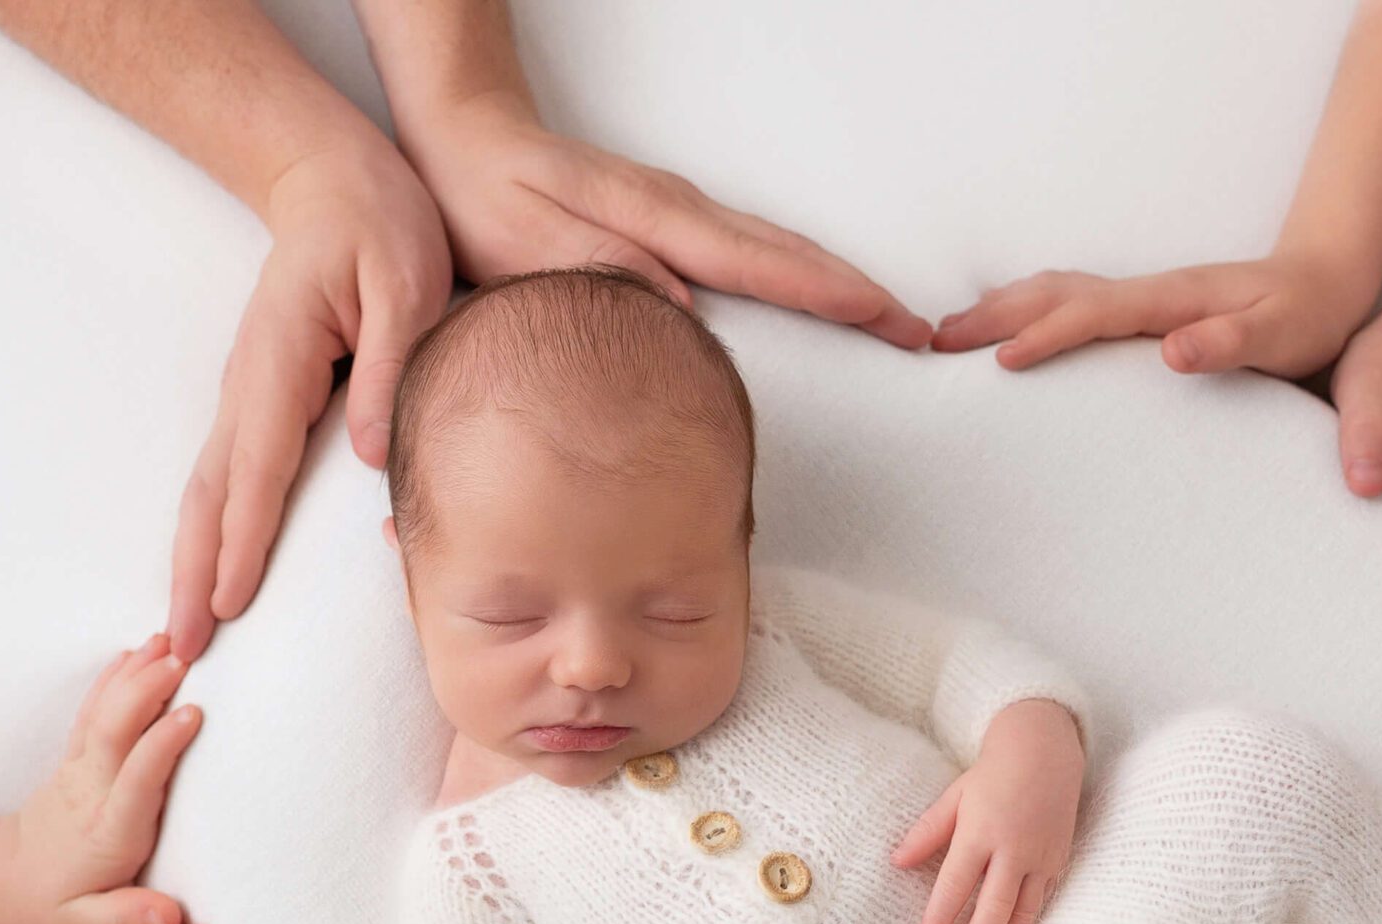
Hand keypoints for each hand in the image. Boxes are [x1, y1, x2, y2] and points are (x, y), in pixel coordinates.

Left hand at [0, 636, 198, 923]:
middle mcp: (91, 793)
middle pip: (116, 730)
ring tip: (167, 639)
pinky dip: (115, 678)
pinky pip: (95, 711)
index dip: (162, 744)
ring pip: (104, 712)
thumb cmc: (46, 911)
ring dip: (134, 673)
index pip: (135, 780)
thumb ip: (125, 921)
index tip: (193, 713)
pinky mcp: (75, 760)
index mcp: (105, 834)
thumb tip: (169, 917)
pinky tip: (135, 653)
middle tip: (184, 657)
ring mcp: (79, 771)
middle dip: (147, 689)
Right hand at [170, 144, 453, 657]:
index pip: (258, 470)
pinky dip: (207, 533)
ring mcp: (243, 394)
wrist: (333, 180)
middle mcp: (248, 386)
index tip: (224, 606)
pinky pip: (224, 479)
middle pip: (209, 496)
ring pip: (206, 492)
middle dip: (191, 576)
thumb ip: (393, 365)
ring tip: (180, 633)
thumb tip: (369, 458)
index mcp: (281, 363)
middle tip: (179, 650)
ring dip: (188, 564)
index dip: (241, 542)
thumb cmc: (379, 227)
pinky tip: (208, 576)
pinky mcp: (256, 401)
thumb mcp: (407, 283)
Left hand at [400, 96, 930, 349]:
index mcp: (654, 220)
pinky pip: (751, 251)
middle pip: (789, 253)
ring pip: (776, 249)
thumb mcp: (526, 247)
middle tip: (917, 330)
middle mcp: (679, 210)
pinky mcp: (669, 222)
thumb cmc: (484, 196)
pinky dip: (797, 274)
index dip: (830, 295)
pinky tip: (813, 293)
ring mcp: (679, 212)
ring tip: (887, 317)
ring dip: (836, 283)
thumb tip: (678, 308)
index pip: (761, 263)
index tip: (887, 319)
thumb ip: (602, 276)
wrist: (465, 135)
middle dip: (858, 293)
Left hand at [890, 698, 1083, 923]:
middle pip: (993, 908)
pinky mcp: (1058, 862)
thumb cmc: (993, 773)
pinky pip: (1041, 904)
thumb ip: (926, 832)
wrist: (1046, 749)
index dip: (940, 918)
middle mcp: (1014, 848)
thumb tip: (896, 863)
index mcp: (981, 831)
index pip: (956, 885)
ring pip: (1023, 914)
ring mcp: (1040, 857)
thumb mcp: (955, 796)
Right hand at [932, 250, 1381, 377]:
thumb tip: (1171, 349)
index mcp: (1167, 299)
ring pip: (1051, 292)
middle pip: (1052, 294)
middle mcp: (1143, 291)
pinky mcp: (1137, 308)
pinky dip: (1022, 310)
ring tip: (946, 336)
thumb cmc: (1304, 316)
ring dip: (996, 310)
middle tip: (933, 345)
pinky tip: (1002, 329)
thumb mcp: (1280, 335)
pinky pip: (1065, 303)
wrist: (1323, 280)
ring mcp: (1136, 296)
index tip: (1000, 360)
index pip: (1092, 313)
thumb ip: (1229, 342)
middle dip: (991, 317)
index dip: (1046, 335)